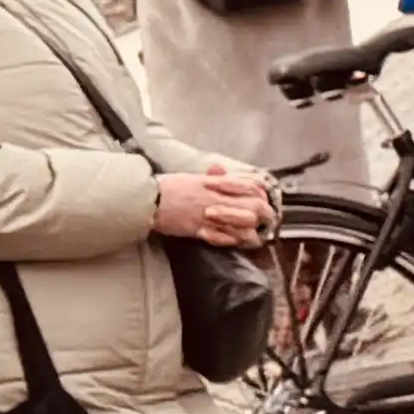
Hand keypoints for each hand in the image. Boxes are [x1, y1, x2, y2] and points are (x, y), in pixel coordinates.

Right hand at [155, 159, 279, 249]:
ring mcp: (210, 215)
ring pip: (244, 224)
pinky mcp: (199, 230)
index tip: (264, 200)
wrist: (146, 199)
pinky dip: (234, 241)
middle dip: (265, 215)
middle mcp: (217, 198)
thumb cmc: (167, 187)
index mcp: (217, 183)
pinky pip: (224, 238)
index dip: (263, 194)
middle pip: (255, 206)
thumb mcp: (192, 178)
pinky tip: (239, 242)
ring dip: (253, 230)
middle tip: (267, 221)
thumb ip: (211, 177)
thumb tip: (220, 170)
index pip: (252, 187)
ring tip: (256, 236)